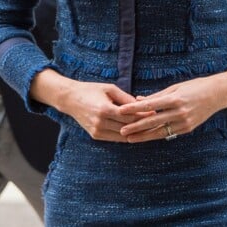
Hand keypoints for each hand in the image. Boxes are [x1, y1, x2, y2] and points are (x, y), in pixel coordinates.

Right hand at [31, 70, 153, 141]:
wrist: (70, 99)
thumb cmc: (91, 90)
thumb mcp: (109, 88)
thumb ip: (125, 98)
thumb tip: (142, 105)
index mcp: (104, 109)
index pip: (129, 116)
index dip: (143, 115)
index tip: (155, 112)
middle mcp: (100, 123)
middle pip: (127, 127)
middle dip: (142, 125)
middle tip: (156, 122)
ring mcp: (97, 131)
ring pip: (122, 136)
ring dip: (135, 133)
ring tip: (149, 129)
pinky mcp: (96, 136)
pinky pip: (115, 138)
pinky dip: (126, 135)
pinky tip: (135, 132)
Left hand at [118, 71, 226, 142]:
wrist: (217, 94)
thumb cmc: (195, 86)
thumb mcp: (175, 87)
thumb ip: (157, 96)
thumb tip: (139, 100)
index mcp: (175, 99)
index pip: (150, 105)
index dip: (134, 109)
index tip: (122, 111)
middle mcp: (179, 112)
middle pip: (153, 121)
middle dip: (136, 127)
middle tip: (121, 131)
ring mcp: (184, 122)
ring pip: (159, 131)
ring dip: (143, 135)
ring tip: (130, 138)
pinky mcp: (188, 129)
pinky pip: (168, 133)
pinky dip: (156, 134)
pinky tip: (146, 137)